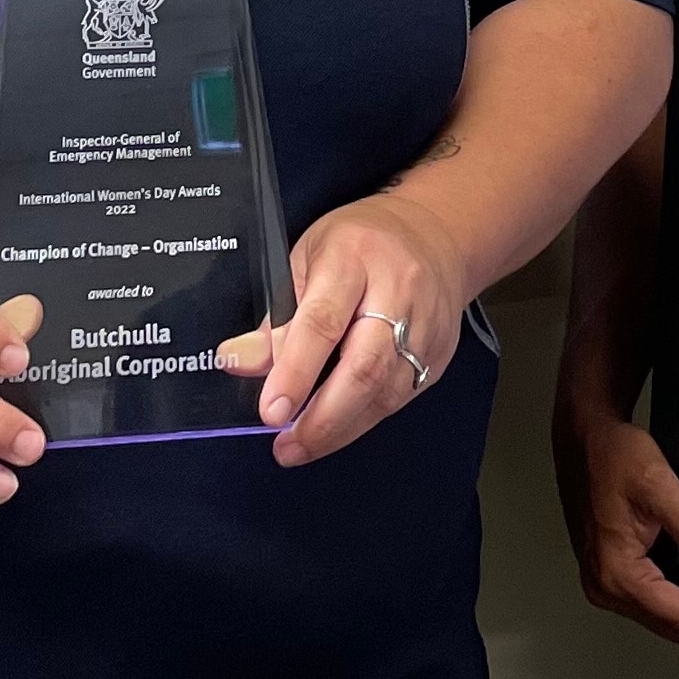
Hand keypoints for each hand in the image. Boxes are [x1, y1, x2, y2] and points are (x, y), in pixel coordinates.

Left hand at [217, 194, 465, 465]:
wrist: (437, 233)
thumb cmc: (362, 243)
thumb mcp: (307, 258)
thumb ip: (277, 315)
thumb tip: (237, 360)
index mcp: (353, 258)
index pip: (323, 322)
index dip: (295, 372)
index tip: (271, 411)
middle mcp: (397, 291)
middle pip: (364, 367)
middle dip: (322, 418)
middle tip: (287, 444)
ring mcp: (425, 324)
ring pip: (386, 392)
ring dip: (341, 428)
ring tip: (302, 444)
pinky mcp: (440, 352)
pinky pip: (401, 397)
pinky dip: (365, 419)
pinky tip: (339, 426)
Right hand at [552, 395, 678, 644]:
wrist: (583, 437)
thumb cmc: (612, 454)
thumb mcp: (658, 484)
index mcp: (616, 570)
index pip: (678, 614)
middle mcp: (605, 585)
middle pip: (668, 624)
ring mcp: (603, 581)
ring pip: (659, 617)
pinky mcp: (608, 571)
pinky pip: (649, 601)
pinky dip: (678, 604)